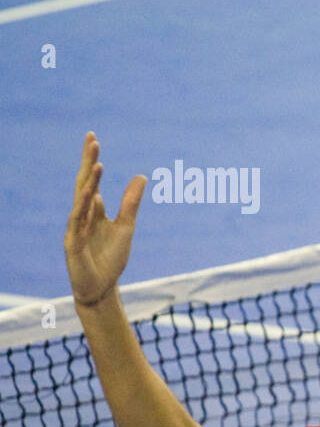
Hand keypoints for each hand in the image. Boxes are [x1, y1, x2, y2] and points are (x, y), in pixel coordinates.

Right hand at [65, 132, 146, 307]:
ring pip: (81, 199)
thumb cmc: (111, 258)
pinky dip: (83, 206)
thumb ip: (131, 203)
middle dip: (88, 162)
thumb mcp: (126, 227)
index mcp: (93, 210)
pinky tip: (90, 192)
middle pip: (84, 183)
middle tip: (92, 139)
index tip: (94, 139)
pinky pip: (78, 221)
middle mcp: (81, 215)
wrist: (101, 287)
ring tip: (98, 161)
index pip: (92, 180)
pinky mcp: (73, 243)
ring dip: (90, 181)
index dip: (92, 160)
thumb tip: (140, 176)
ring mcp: (75, 228)